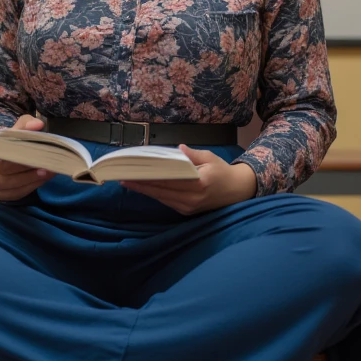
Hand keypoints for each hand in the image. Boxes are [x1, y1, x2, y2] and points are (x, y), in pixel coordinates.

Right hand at [0, 114, 55, 201]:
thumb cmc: (8, 143)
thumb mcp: (15, 129)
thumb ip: (26, 124)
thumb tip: (38, 124)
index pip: (5, 156)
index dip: (22, 155)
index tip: (39, 152)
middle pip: (10, 173)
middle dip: (31, 169)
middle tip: (49, 165)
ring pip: (16, 186)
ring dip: (34, 179)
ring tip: (50, 172)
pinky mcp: (3, 196)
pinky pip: (19, 193)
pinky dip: (33, 187)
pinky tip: (44, 179)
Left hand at [121, 145, 256, 214]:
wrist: (237, 191)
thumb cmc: (222, 171)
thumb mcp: (210, 158)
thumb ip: (192, 155)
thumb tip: (178, 149)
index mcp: (199, 183)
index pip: (168, 179)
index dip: (149, 176)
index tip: (133, 170)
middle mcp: (192, 198)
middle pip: (161, 190)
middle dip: (141, 184)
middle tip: (122, 176)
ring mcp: (189, 207)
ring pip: (161, 198)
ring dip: (144, 190)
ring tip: (127, 182)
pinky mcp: (186, 211)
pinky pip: (167, 202)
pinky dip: (154, 194)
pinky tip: (143, 188)